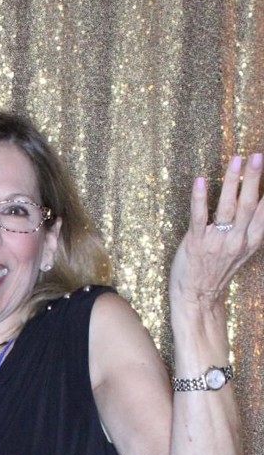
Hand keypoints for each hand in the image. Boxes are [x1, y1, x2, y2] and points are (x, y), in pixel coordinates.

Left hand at [170, 152, 263, 307]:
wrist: (197, 298)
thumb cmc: (217, 271)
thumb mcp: (242, 251)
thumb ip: (250, 228)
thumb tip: (259, 203)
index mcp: (251, 240)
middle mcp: (237, 240)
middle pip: (250, 203)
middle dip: (254, 178)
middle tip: (257, 156)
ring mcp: (216, 241)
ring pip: (227, 206)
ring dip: (232, 182)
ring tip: (236, 161)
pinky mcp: (196, 242)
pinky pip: (198, 216)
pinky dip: (200, 198)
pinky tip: (200, 181)